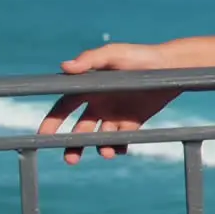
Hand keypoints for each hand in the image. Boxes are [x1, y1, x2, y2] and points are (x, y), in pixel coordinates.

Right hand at [37, 44, 181, 164]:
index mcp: (89, 88)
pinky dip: (119, 147)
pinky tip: (120, 149)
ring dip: (99, 147)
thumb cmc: (140, 55)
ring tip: (106, 152)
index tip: (42, 136)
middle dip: (73, 144)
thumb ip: (90, 59)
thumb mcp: (113, 54)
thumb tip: (64, 66)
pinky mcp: (133, 121)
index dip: (52, 121)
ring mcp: (116, 114)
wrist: (172, 66)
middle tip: (70, 159)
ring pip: (101, 137)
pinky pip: (122, 139)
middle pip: (80, 129)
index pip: (64, 106)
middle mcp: (99, 103)